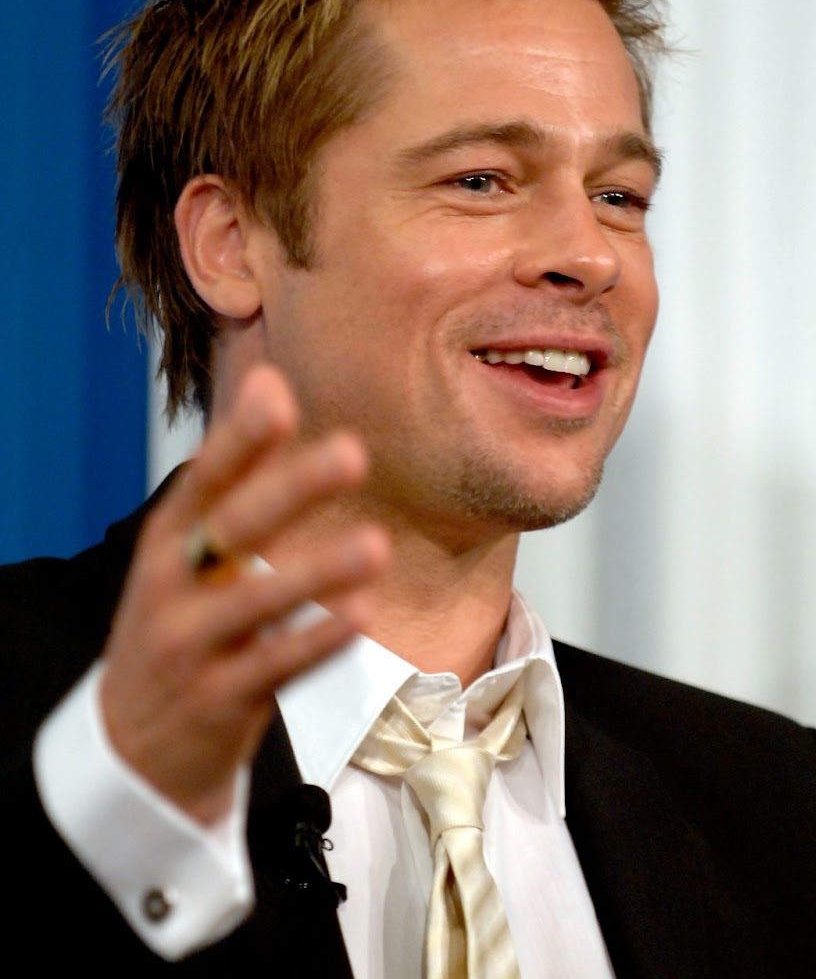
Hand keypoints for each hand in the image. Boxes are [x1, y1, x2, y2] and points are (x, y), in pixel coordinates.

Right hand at [100, 364, 388, 824]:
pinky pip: (275, 667)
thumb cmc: (180, 621)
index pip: (203, 479)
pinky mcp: (219, 700)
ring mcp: (192, 646)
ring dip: (317, 573)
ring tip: (375, 545)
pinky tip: (360, 614)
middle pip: (233, 530)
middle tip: (354, 453)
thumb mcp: (189, 549)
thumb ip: (237, 470)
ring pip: (256, 603)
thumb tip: (270, 378)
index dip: (240, 440)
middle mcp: (171, 587)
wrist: (131, 747)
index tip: (280, 398)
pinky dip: (317, 640)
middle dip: (291, 491)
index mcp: (168, 540)